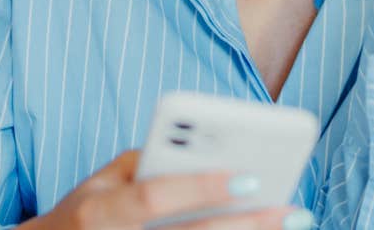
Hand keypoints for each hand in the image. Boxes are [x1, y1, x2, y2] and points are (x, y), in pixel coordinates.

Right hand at [20, 150, 312, 229]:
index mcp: (98, 211)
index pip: (153, 197)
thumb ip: (145, 162)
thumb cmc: (81, 216)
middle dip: (244, 224)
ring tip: (289, 224)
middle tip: (291, 208)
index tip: (249, 174)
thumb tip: (204, 151)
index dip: (199, 188)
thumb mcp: (98, 182)